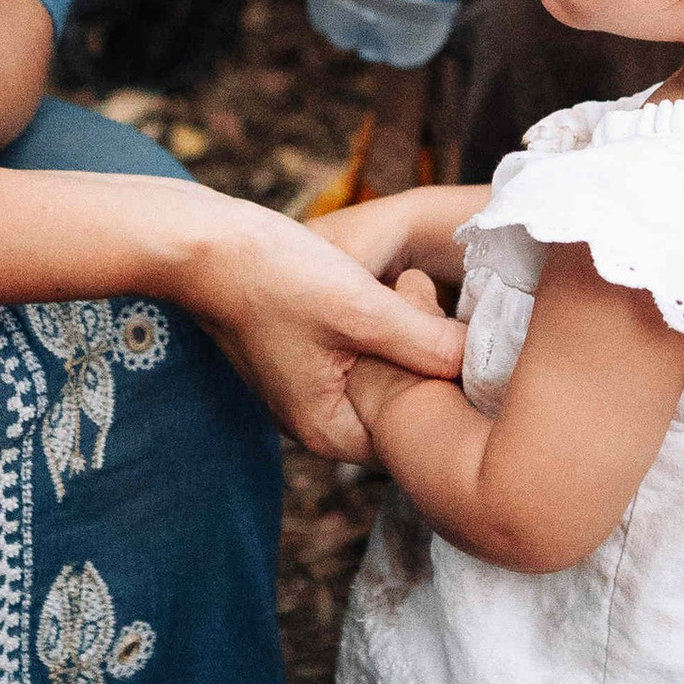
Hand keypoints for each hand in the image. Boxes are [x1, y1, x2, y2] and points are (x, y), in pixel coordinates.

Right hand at [181, 199, 464, 458]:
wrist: (204, 246)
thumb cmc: (276, 278)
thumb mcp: (363, 310)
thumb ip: (426, 342)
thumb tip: (479, 361)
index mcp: (330, 432)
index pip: (418, 437)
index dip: (446, 390)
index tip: (456, 339)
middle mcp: (319, 423)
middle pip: (403, 409)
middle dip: (428, 364)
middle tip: (436, 308)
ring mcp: (309, 392)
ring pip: (386, 379)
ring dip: (407, 342)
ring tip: (414, 293)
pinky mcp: (305, 359)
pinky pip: (363, 359)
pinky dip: (383, 332)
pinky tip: (393, 293)